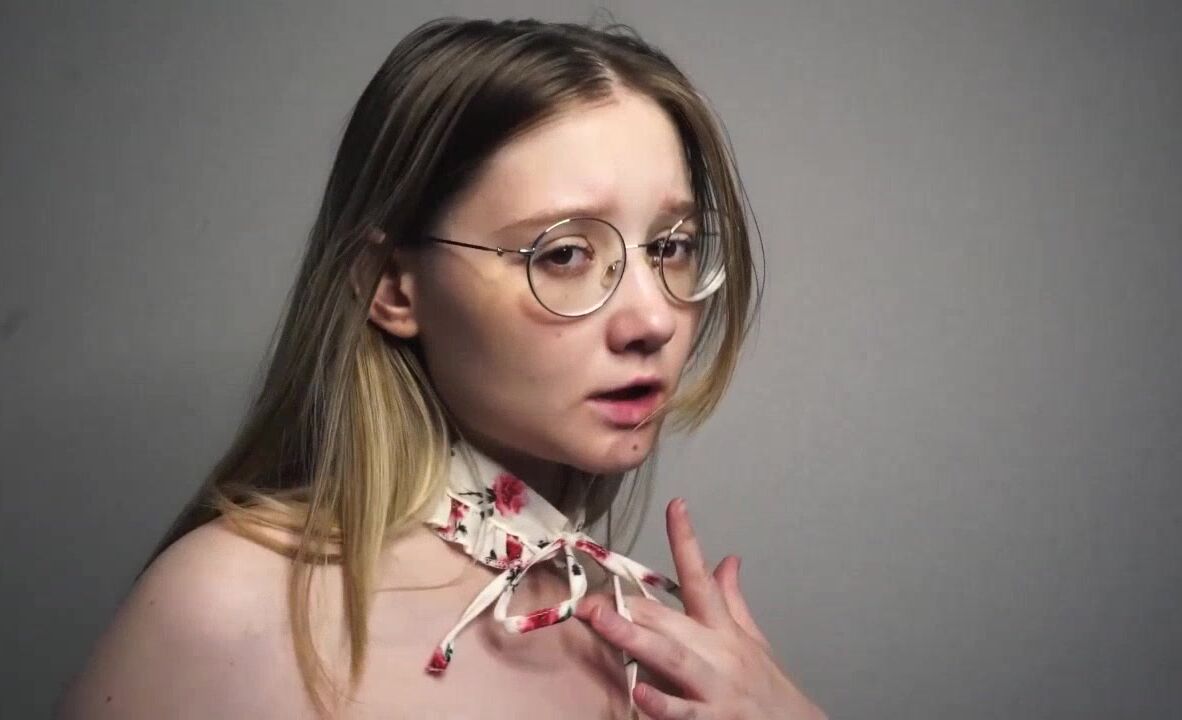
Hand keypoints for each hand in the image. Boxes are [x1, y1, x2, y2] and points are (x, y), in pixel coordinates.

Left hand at [575, 498, 826, 719]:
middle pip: (671, 620)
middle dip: (630, 606)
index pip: (702, 577)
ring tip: (601, 621)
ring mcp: (716, 687)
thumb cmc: (771, 689)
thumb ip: (732, 600)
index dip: (688, 540)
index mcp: (724, 630)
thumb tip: (727, 559)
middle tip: (590, 596)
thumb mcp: (754, 641)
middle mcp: (719, 652)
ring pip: (672, 659)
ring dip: (634, 639)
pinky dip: (663, 705)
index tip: (675, 506)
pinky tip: (639, 694)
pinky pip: (685, 713)